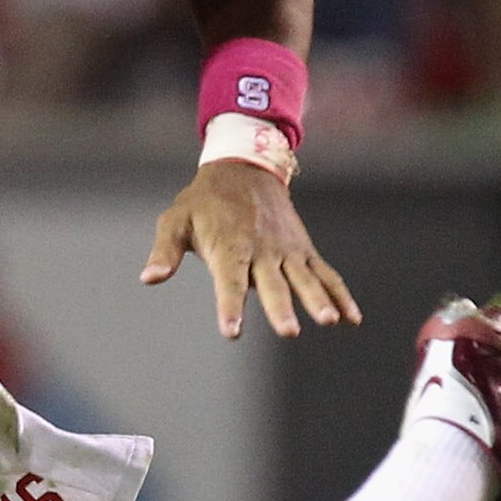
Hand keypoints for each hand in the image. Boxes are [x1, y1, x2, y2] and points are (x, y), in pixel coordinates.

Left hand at [140, 160, 359, 338]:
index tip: (232, 331)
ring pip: (305, 278)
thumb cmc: (203, 201)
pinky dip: (339, 294)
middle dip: (281, 307)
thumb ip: (165, 250)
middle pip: (272, 284)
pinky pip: (325, 273)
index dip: (229, 305)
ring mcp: (286, 251)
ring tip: (331, 321)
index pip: (229, 281)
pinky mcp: (303, 250)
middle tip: (290, 332)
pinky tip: (352, 319)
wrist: (245, 168)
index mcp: (229, 246)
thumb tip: (148, 278)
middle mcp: (262, 250)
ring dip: (318, 299)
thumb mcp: (176, 220)